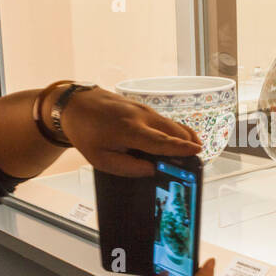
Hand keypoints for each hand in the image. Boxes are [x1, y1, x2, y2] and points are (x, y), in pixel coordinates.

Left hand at [58, 87, 202, 176]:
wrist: (77, 104)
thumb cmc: (87, 133)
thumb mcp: (101, 159)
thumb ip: (128, 168)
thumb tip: (153, 170)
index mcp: (129, 130)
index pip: (160, 141)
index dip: (180, 148)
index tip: (197, 151)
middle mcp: (142, 117)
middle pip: (175, 132)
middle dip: (188, 146)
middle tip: (195, 165)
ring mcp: (145, 110)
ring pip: (174, 125)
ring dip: (184, 140)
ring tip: (192, 155)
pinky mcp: (146, 109)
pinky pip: (167, 122)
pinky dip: (177, 132)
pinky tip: (182, 142)